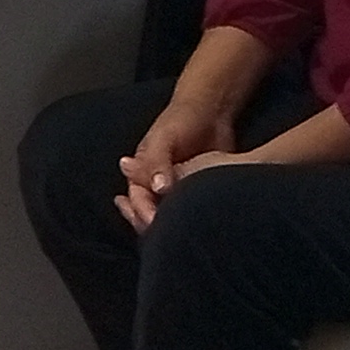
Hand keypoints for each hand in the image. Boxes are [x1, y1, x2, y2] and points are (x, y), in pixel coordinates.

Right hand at [112, 97, 238, 230]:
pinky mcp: (196, 194)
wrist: (212, 112)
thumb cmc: (182, 119)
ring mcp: (176, 191)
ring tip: (183, 236)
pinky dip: (190, 220)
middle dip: (155, 226)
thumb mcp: (165, 137)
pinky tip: (200, 227)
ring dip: (172, 226)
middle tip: (169, 237)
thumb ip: (157, 161)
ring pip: (169, 216)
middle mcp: (154, 185)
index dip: (143, 214)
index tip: (156, 224)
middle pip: (149, 214)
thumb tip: (158, 188)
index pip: (137, 201)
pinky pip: (189, 212)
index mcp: (140, 172)